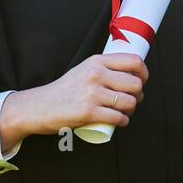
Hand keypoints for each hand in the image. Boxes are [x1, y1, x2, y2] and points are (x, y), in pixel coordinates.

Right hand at [0, 52, 147, 148]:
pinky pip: (117, 117)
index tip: (142, 81)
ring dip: (132, 110)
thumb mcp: (83, 70)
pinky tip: (121, 121)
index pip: (133, 61)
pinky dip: (123, 121)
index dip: (144, 73)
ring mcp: (92, 93)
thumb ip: (102, 68)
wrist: (39, 107)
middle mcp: (95, 74)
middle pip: (135, 84)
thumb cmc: (64, 90)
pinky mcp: (88, 112)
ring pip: (129, 102)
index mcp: (96, 61)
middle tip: (133, 100)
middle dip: (139, 95)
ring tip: (125, 111)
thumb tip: (130, 72)